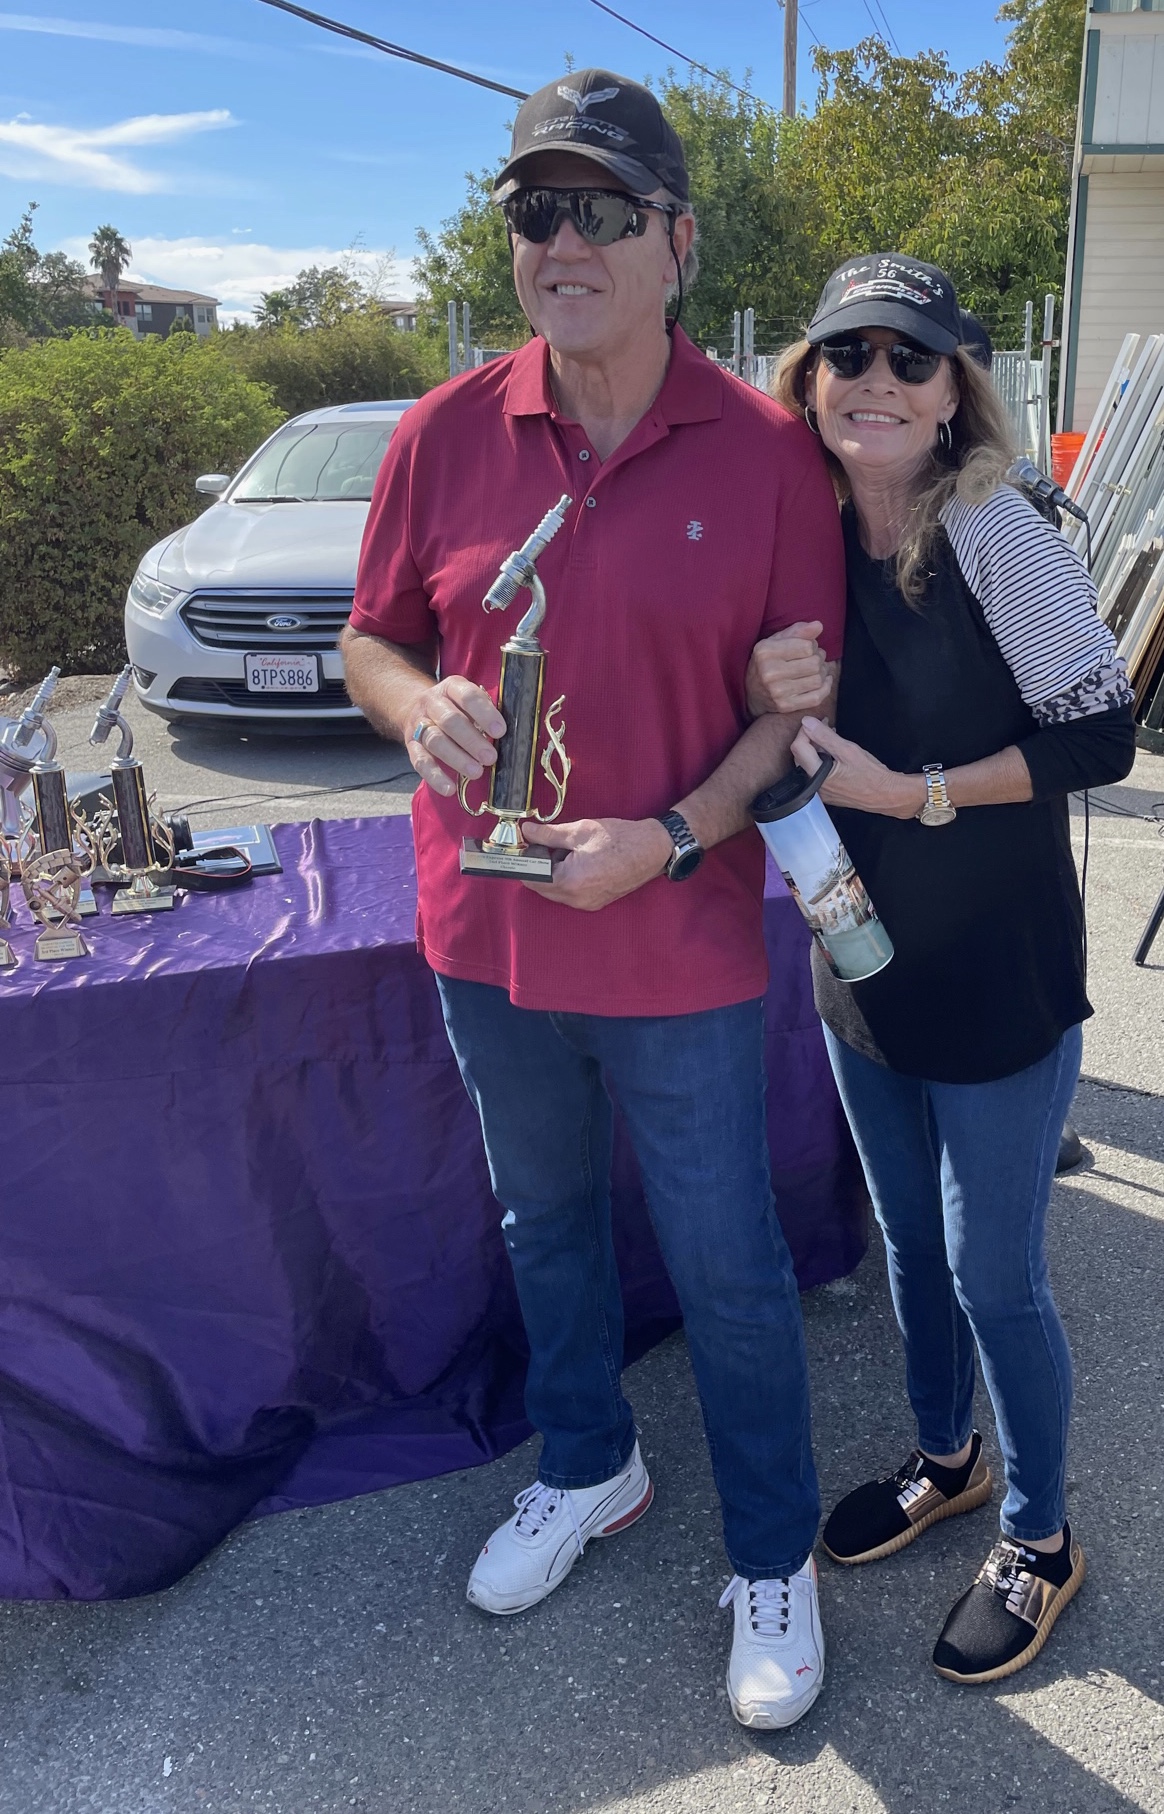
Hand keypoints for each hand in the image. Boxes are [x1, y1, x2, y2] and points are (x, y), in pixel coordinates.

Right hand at [407, 675, 505, 797]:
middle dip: (472, 740)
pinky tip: (450, 789)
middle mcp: (432, 703)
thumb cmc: (455, 707)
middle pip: (450, 720)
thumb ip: (486, 712)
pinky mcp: (411, 746)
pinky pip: (420, 762)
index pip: (467, 696)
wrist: (414, 706)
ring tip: (476, 772)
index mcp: (452, 688)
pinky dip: (435, 777)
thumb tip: (512, 734)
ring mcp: (419, 724)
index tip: (500, 731)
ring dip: (457, 758)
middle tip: (491, 757)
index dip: (484, 713)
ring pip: (435, 740)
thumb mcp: (469, 701)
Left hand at [520, 816, 673, 910]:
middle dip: (540, 866)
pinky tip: (579, 860)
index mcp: (570, 882)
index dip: (525, 860)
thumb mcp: (579, 831)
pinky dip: (568, 878)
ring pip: (557, 890)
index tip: (525, 845)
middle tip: (547, 844)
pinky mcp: (596, 902)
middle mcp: (577, 899)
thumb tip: (527, 832)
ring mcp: (588, 903)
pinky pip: (571, 893)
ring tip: (568, 851)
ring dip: (554, 872)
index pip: (531, 878)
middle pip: (542, 887)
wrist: (652, 849)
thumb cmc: (620, 838)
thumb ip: (548, 834)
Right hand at [746, 621, 831, 717]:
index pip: (807, 647)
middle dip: (819, 659)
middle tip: (814, 659)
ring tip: (816, 670)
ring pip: (818, 680)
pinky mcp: (785, 706)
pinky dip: (825, 688)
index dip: (813, 646)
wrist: (751, 692)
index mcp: (766, 652)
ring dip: (823, 673)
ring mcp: (777, 692)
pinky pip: (817, 697)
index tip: (808, 648)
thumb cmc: (768, 661)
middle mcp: (770, 673)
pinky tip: (824, 681)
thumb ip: (798, 631)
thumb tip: (819, 625)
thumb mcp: (776, 641)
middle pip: (815, 663)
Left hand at [792, 717, 924, 819]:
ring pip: (807, 764)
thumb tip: (807, 723)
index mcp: (816, 776)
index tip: (816, 722)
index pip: (798, 747)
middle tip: (824, 726)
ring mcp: (819, 791)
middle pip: (800, 756)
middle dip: (809, 738)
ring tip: (831, 737)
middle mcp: (813, 786)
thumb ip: (825, 736)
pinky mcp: (825, 793)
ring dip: (815, 748)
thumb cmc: (871, 775)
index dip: (805, 731)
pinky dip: (821, 759)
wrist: (886, 795)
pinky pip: (815, 772)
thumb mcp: (848, 750)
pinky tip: (833, 752)